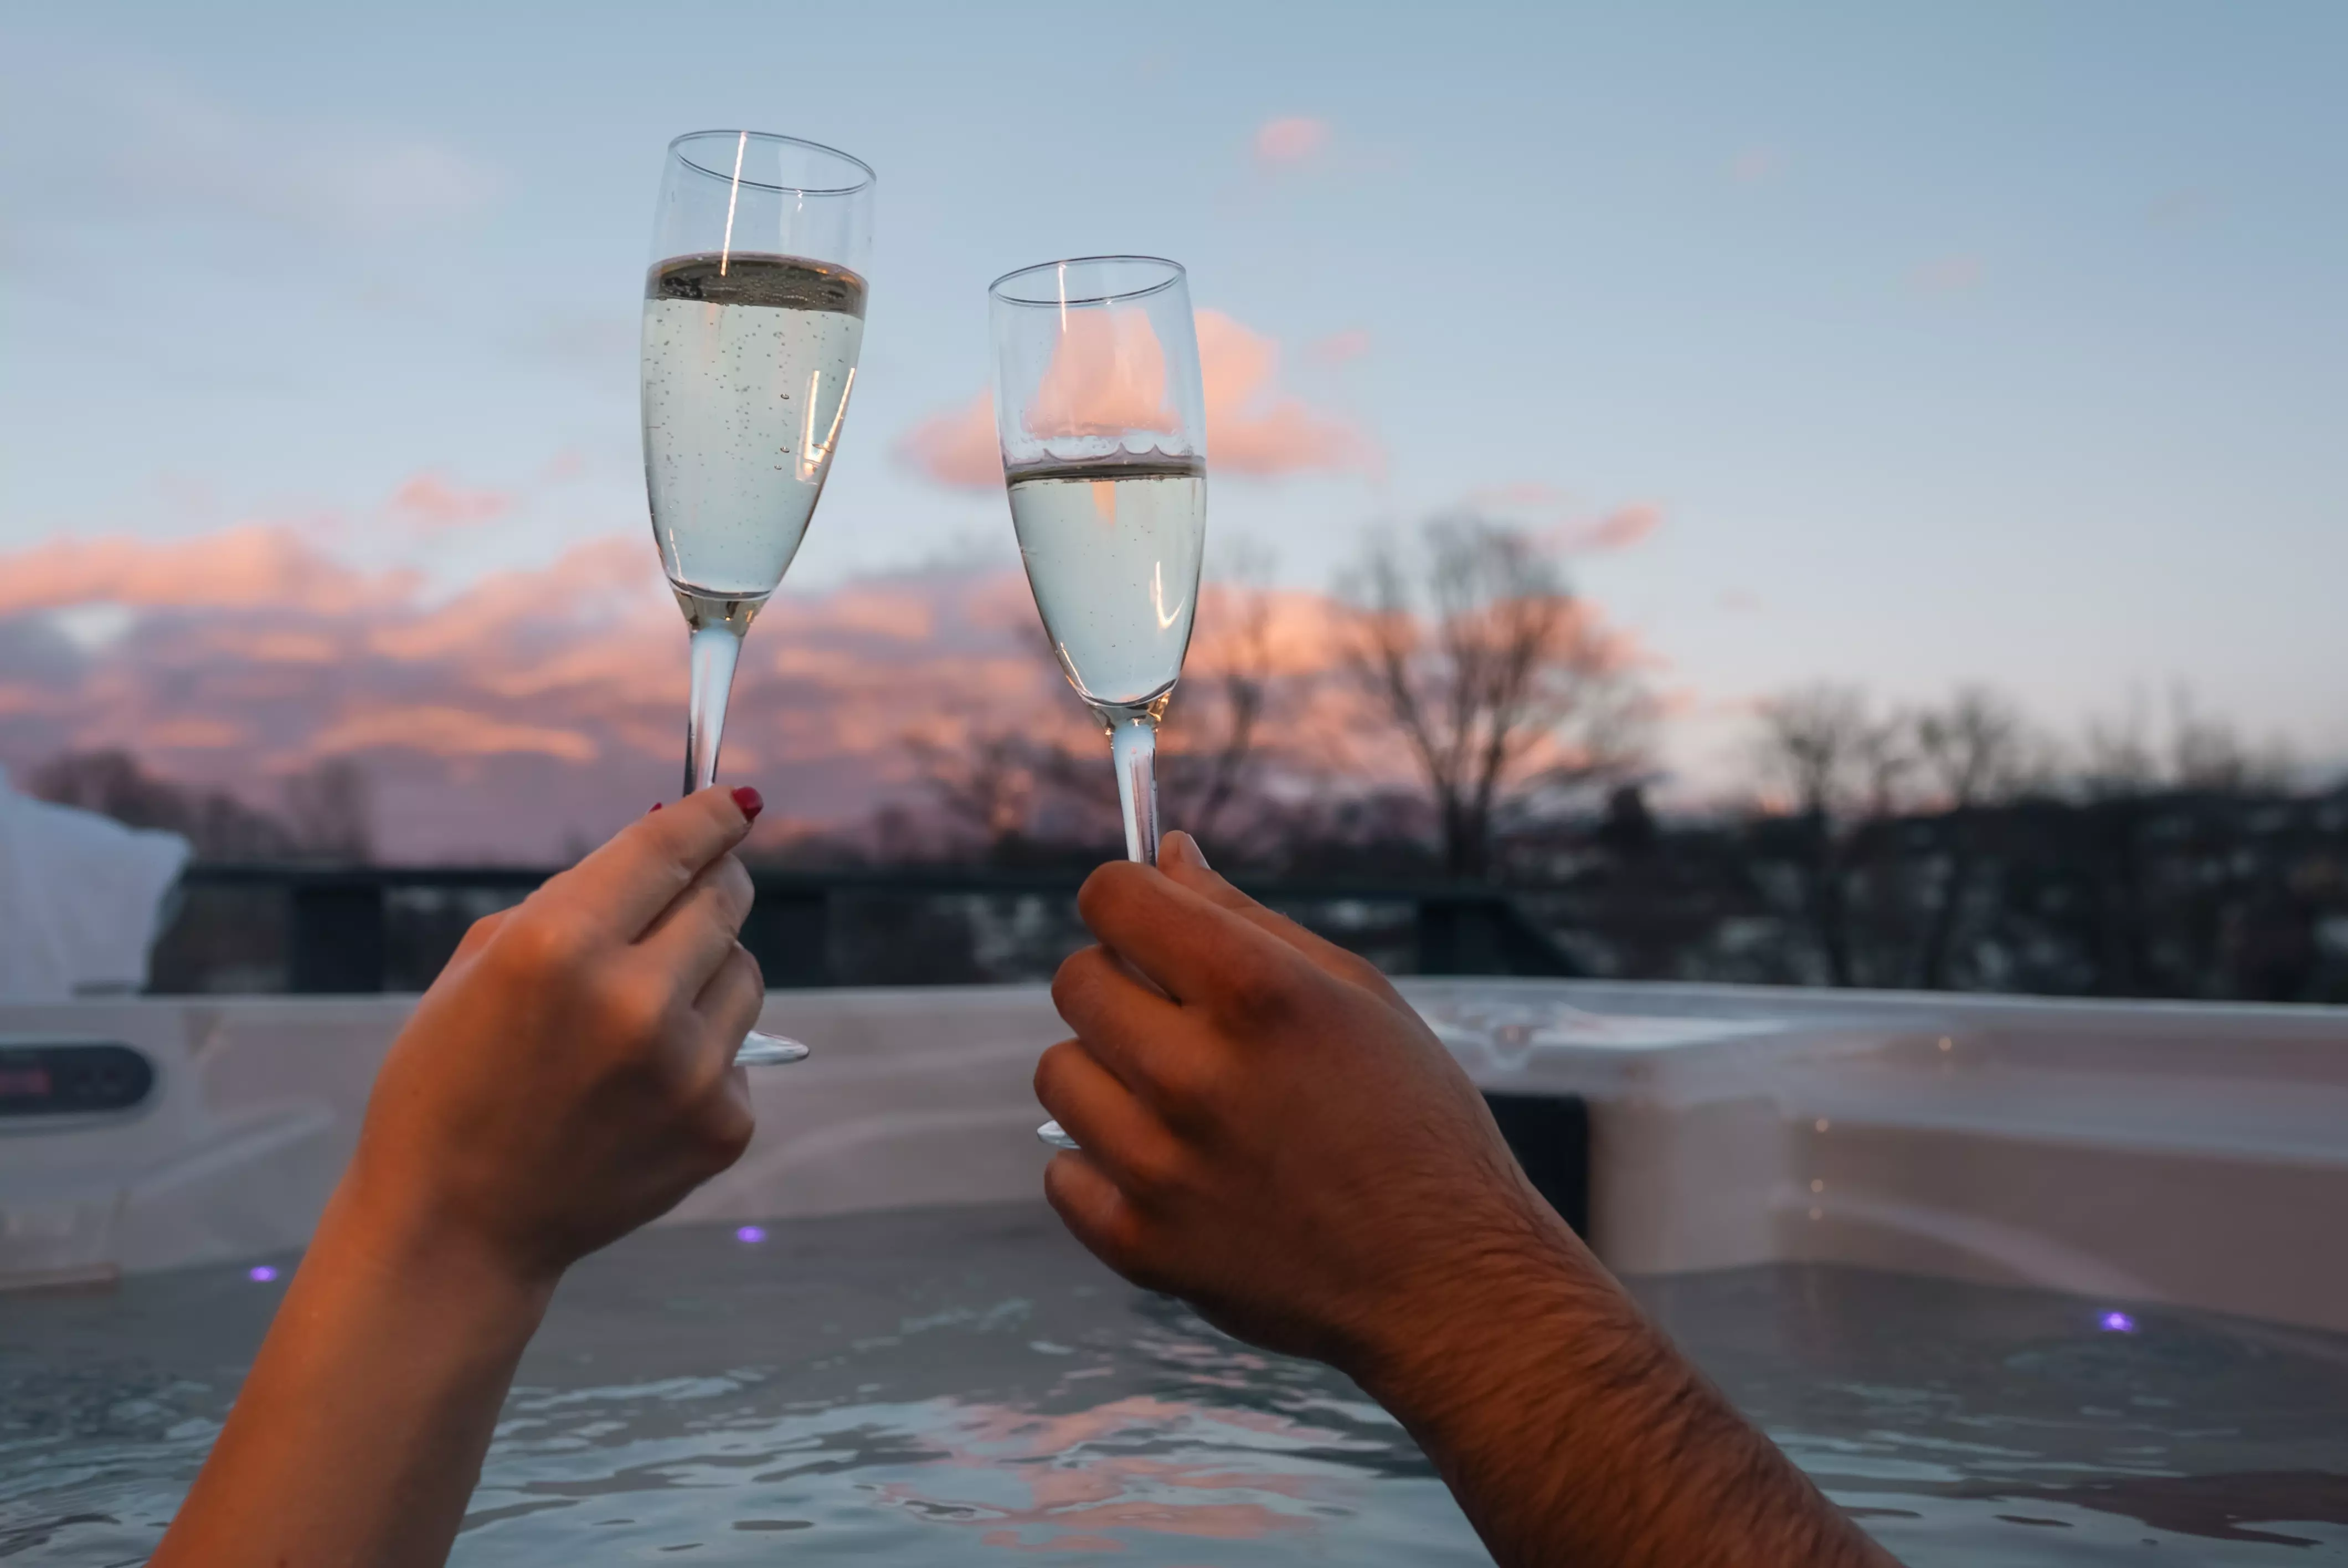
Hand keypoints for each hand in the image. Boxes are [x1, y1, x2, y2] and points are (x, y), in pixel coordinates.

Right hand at [343, 785, 765, 1289]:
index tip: (734, 803)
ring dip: (707, 971)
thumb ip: (573, 901)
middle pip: (724, 900)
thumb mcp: (481, 969)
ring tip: (639, 1014)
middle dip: (711, 886)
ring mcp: (689, 1069)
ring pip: (743, 971)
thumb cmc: (449, 1086)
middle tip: (693, 891)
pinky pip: (738, 1051)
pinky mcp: (723, 1125)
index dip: (709, 815)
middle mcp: (635, 1002)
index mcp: (558, 946)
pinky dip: (702, 1054)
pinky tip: (639, 1089)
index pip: (669, 846)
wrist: (452, 1229)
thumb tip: (667, 854)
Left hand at [1035, 831, 1588, 1378]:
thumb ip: (1245, 918)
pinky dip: (1102, 1164)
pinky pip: (1061, 1170)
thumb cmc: (1413, 1121)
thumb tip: (1164, 854)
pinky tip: (1174, 1169)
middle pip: (1076, 981)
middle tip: (1184, 1023)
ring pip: (1057, 1071)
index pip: (1112, 898)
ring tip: (1183, 1101)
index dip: (1125, 898)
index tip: (1146, 922)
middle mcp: (1195, 1073)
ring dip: (1107, 1073)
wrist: (1447, 1282)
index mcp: (1257, 993)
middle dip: (1119, 983)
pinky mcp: (1139, 1245)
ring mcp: (1159, 1166)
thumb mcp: (1355, 993)